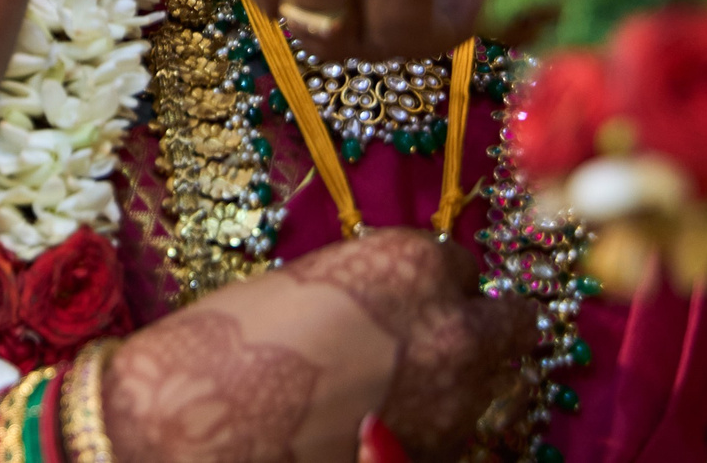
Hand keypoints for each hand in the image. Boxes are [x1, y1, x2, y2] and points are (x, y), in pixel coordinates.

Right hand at [103, 228, 532, 462]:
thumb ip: (369, 288)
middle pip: (510, 321)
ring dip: (461, 380)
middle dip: (481, 324)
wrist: (195, 429)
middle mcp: (452, 330)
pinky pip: (458, 436)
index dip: (433, 281)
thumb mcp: (304, 284)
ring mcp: (452, 406)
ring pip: (491, 384)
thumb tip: (394, 304)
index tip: (411, 296)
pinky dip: (432, 428)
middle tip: (439, 335)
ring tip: (404, 386)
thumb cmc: (228, 344)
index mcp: (414, 264)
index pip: (460, 263)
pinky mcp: (430, 457)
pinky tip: (381, 424)